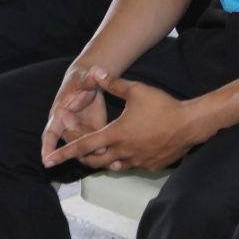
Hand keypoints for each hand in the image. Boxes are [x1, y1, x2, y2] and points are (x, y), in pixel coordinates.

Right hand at [40, 63, 113, 164]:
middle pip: (72, 142)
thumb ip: (89, 80)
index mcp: (59, 114)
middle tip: (100, 148)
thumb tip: (93, 73)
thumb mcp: (85, 79)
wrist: (90, 82)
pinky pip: (94, 146)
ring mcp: (78, 132)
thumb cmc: (82, 80)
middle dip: (83, 148)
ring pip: (83, 147)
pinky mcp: (91, 133)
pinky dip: (102, 150)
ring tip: (108, 152)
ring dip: (93, 152)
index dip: (47, 146)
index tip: (46, 160)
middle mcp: (66, 126)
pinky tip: (114, 156)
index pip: (50, 132)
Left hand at [43, 77, 203, 171]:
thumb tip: (95, 71)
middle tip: (73, 151)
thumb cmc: (163, 106)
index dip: (63, 151)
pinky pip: (130, 166)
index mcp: (115, 134)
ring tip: (100, 150)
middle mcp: (122, 152)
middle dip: (80, 157)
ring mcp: (136, 161)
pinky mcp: (149, 165)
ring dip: (102, 159)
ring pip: (111, 165)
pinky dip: (123, 160)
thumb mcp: (136, 90)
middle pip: (93, 161)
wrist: (190, 124)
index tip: (48, 159)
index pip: (82, 145)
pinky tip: (126, 152)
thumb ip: (113, 83)